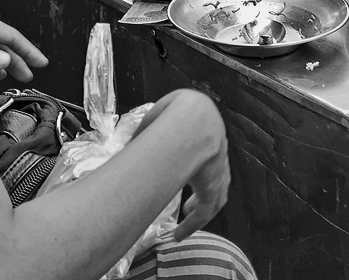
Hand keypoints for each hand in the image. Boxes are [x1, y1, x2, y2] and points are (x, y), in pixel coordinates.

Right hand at [141, 90, 229, 238]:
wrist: (193, 117)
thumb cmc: (174, 113)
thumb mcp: (156, 119)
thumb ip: (146, 133)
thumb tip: (131, 145)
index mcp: (205, 139)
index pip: (203, 159)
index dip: (193, 170)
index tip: (183, 177)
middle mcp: (216, 158)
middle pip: (213, 182)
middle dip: (200, 196)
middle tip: (187, 208)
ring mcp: (217, 174)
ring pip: (212, 201)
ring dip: (197, 216)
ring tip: (181, 230)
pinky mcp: (212, 187)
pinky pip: (204, 213)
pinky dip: (191, 226)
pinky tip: (178, 236)